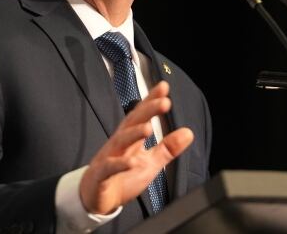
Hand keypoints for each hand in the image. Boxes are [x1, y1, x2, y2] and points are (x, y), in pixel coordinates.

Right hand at [79, 81, 193, 214]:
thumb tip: (188, 132)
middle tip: (164, 102)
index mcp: (131, 138)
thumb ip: (168, 148)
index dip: (151, 100)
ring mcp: (109, 158)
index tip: (164, 87)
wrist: (97, 199)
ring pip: (120, 141)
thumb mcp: (150, 162)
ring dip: (134, 134)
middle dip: (147, 111)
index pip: (142, 115)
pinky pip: (109, 168)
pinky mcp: (102, 176)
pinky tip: (131, 163)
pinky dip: (119, 164)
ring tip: (148, 128)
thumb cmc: (123, 177)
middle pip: (132, 123)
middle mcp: (119, 144)